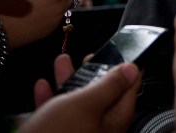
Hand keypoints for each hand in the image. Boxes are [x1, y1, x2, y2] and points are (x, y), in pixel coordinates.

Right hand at [21, 60, 139, 132]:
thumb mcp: (86, 104)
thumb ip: (110, 86)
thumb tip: (133, 69)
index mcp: (114, 120)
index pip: (130, 89)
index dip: (127, 69)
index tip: (124, 51)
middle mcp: (100, 129)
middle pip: (102, 95)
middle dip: (94, 72)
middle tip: (89, 56)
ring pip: (77, 103)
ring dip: (69, 81)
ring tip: (61, 62)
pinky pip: (57, 115)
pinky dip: (50, 99)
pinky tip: (41, 85)